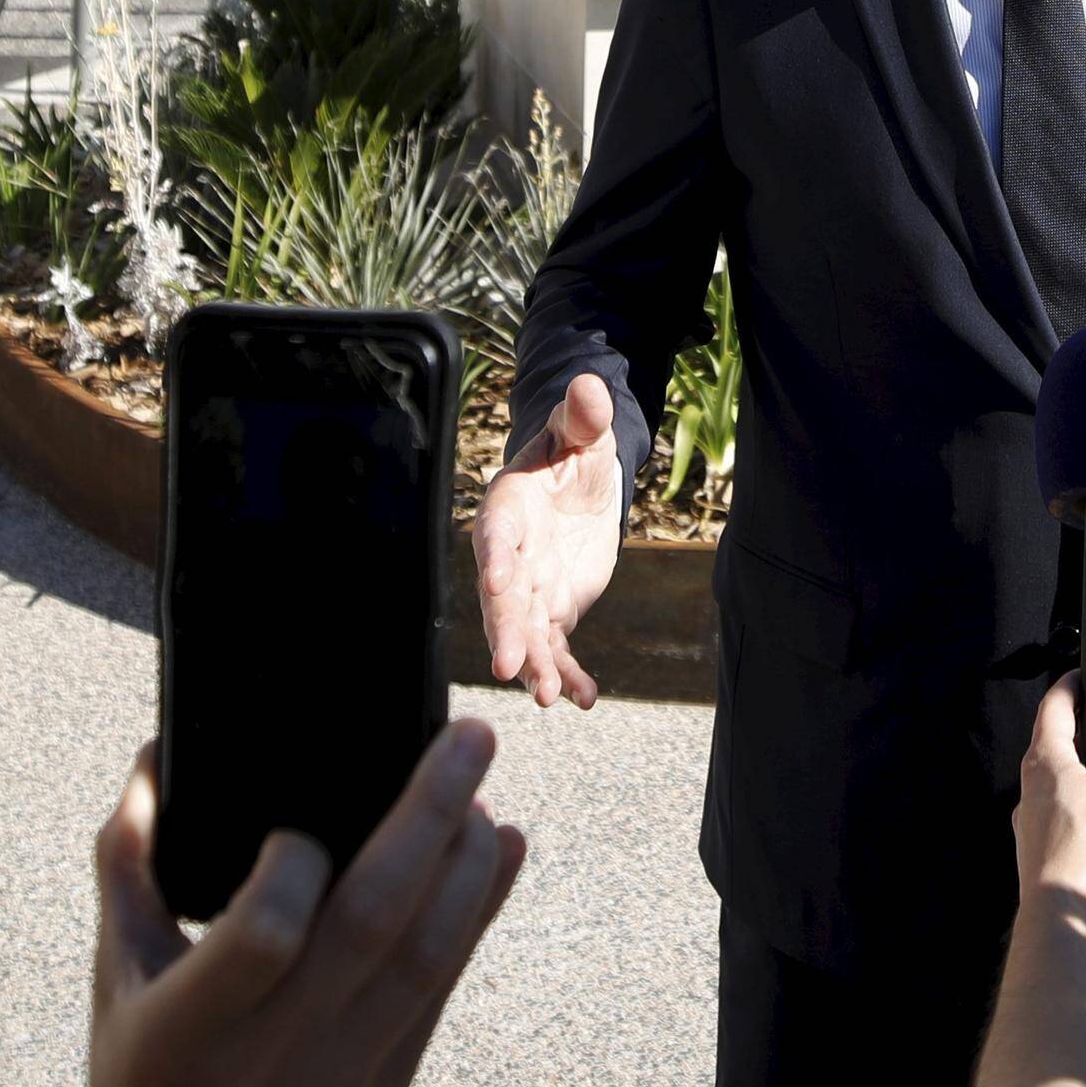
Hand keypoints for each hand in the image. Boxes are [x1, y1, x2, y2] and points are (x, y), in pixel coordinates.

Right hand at [0, 726, 526, 1086]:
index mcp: (183, 1034)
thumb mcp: (113, 984)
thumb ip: (129, 865)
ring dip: (469, 870)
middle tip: (471, 739)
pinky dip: (472, 922)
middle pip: (371, 924)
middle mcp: (265, 1068)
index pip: (265, 931)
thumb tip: (155, 754)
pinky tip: (494, 859)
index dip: (297, 858)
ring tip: (486, 797)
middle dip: (430, 815)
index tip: (309, 814)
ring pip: (426, 963)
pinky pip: (438, 1003)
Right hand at [474, 371, 625, 709]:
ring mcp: (529, 588)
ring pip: (525, 631)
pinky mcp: (552, 611)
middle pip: (503, 597)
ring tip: (549, 696)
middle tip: (508, 667)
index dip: (495, 556)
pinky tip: (582, 699)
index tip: (497, 581)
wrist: (577, 485)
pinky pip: (557, 647)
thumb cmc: (572, 451)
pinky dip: (568, 673)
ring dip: (534, 664)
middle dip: (505, 630)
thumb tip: (590, 387)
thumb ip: (583, 415)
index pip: (497, 533)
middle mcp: (511, 555)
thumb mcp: (583, 431)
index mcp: (509, 507)